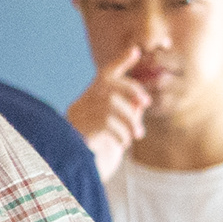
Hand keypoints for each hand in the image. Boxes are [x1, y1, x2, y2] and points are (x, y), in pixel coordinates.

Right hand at [67, 43, 156, 172]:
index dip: (120, 62)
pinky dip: (122, 132)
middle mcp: (82, 104)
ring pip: (111, 104)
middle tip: (146, 103)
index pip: (105, 75)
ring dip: (130, 119)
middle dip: (131, 90)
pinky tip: (124, 143)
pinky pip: (107, 122)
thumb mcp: (117, 127)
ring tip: (137, 134)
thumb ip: (128, 113)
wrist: (77, 170)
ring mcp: (79, 116)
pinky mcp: (80, 129)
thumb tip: (141, 103)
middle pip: (108, 84)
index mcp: (90, 100)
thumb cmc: (100, 148)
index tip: (136, 51)